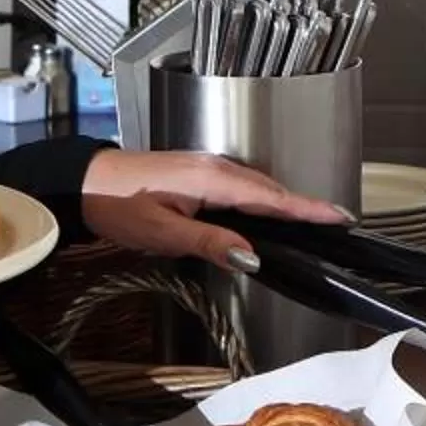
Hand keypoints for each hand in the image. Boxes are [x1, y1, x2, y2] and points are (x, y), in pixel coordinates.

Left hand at [77, 149, 348, 270]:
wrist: (87, 182)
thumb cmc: (118, 205)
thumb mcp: (163, 233)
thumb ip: (210, 242)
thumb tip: (250, 257)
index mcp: (212, 180)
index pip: (272, 197)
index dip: (307, 208)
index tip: (338, 215)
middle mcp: (216, 168)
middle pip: (271, 190)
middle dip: (303, 206)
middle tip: (335, 223)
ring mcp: (208, 168)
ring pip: (257, 187)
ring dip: (284, 203)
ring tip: (312, 221)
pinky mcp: (200, 173)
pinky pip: (242, 186)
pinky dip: (262, 199)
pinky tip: (266, 214)